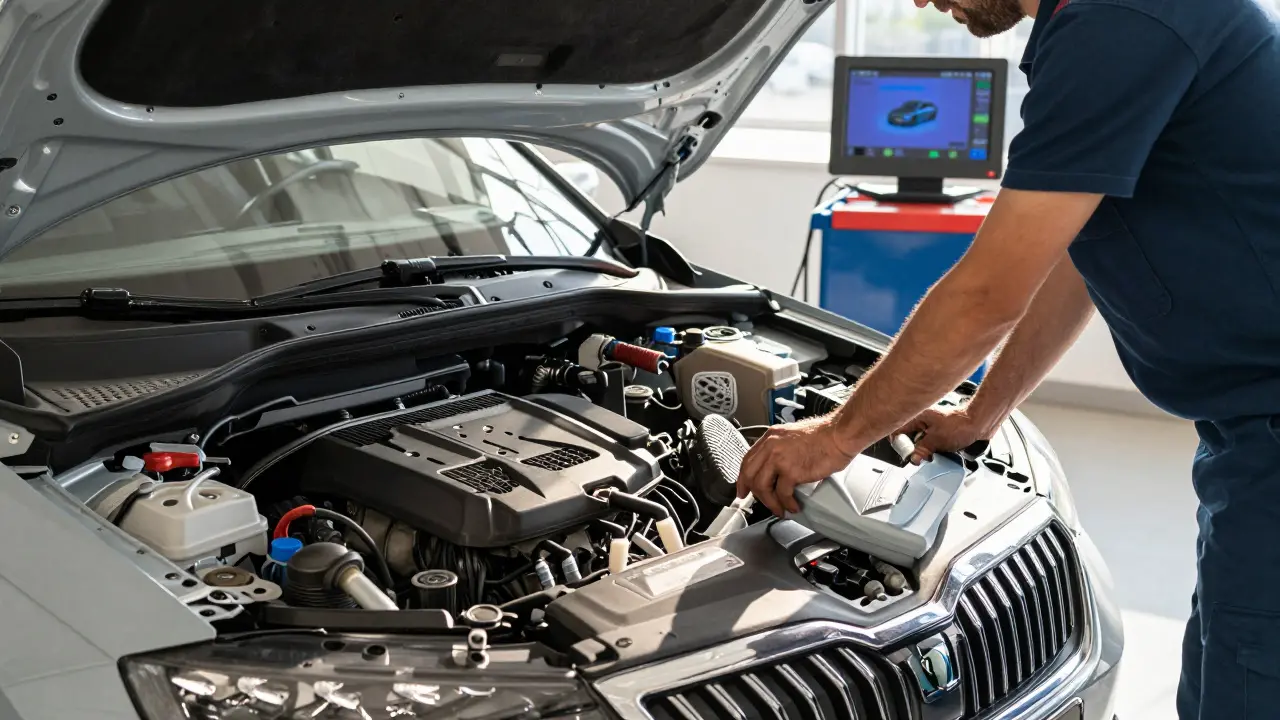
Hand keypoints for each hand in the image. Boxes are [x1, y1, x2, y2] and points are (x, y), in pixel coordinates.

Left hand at [735, 415, 858, 516]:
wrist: (838, 435)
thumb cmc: (823, 436)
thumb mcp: (792, 436)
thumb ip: (780, 449)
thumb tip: (776, 469)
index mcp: (771, 437)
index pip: (747, 459)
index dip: (743, 477)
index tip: (743, 488)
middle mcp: (771, 446)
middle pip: (750, 474)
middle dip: (750, 492)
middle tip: (752, 502)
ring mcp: (779, 459)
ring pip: (762, 487)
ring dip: (769, 502)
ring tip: (778, 509)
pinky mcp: (791, 471)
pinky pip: (782, 493)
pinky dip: (786, 503)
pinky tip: (793, 506)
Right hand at [897, 406, 993, 464]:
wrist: (978, 425)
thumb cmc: (960, 425)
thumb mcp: (936, 440)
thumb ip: (920, 450)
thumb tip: (912, 459)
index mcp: (918, 417)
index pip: (897, 430)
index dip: (898, 443)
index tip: (904, 453)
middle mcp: (922, 420)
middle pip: (907, 437)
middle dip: (912, 449)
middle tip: (918, 455)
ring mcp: (930, 427)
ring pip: (918, 442)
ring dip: (923, 450)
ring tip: (930, 454)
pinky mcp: (938, 433)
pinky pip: (928, 443)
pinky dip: (931, 449)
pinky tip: (936, 453)